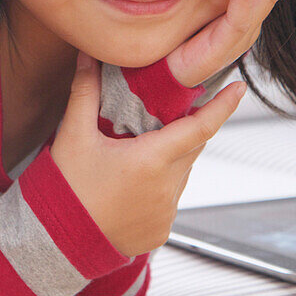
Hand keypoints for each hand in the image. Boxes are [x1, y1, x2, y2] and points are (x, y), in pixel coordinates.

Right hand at [51, 52, 247, 257]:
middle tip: (169, 114)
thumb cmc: (65, 186)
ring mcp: (167, 212)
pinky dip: (157, 186)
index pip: (200, 127)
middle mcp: (167, 187)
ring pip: (180, 173)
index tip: (238, 88)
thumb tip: (88, 56)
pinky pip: (169, 199)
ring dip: (169, 158)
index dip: (222, 107)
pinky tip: (129, 185)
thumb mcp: (73, 134)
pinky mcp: (161, 230)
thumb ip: (85, 92)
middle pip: (190, 148)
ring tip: (137, 153)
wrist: (57, 239)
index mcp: (151, 159)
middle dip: (185, 129)